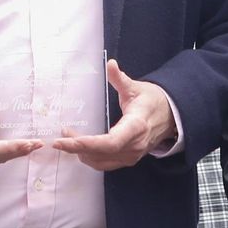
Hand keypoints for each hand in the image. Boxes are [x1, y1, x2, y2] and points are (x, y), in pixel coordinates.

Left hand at [52, 59, 177, 170]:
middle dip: (76, 148)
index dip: (87, 143)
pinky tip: (79, 148)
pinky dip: (89, 157)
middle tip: (58, 140)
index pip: (110, 142)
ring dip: (81, 153)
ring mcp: (132, 156)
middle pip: (100, 154)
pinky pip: (105, 163)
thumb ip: (121, 79)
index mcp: (136, 127)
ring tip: (66, 139)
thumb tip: (110, 64)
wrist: (170, 117)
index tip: (66, 139)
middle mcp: (134, 146)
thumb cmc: (153, 101)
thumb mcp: (137, 88)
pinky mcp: (128, 159)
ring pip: (100, 162)